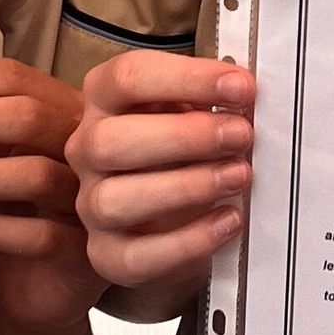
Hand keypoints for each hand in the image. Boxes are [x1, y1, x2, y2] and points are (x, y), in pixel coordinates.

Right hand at [65, 51, 255, 301]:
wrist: (167, 214)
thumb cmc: (182, 150)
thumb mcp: (191, 112)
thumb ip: (211, 101)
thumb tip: (246, 96)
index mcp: (104, 100)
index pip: (127, 78)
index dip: (186, 79)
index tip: (240, 87)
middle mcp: (87, 149)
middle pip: (111, 140)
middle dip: (184, 137)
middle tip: (241, 135)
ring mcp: (91, 204)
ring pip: (115, 200)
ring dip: (185, 187)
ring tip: (238, 176)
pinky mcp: (107, 253)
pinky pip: (137, 257)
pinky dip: (189, 241)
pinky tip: (228, 219)